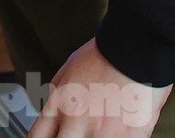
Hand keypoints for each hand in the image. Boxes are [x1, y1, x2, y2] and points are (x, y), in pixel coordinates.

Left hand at [31, 40, 169, 137]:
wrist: (137, 47)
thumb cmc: (108, 52)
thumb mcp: (70, 69)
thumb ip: (59, 94)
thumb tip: (54, 111)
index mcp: (60, 103)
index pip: (37, 137)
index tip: (53, 137)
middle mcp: (76, 120)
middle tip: (81, 131)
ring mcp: (100, 132)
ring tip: (104, 129)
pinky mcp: (125, 137)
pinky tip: (122, 130)